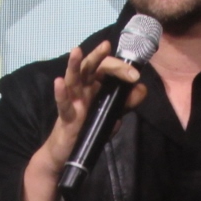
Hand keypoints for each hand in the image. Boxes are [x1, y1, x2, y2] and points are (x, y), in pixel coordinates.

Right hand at [23, 41, 147, 200]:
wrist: (67, 154)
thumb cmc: (88, 130)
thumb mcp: (111, 116)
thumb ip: (125, 103)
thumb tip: (142, 89)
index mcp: (94, 88)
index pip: (106, 70)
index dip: (120, 69)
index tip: (134, 74)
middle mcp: (82, 91)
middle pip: (89, 68)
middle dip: (97, 57)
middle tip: (106, 46)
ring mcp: (72, 103)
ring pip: (72, 80)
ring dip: (73, 65)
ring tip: (75, 51)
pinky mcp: (66, 118)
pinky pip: (63, 105)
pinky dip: (60, 94)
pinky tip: (58, 82)